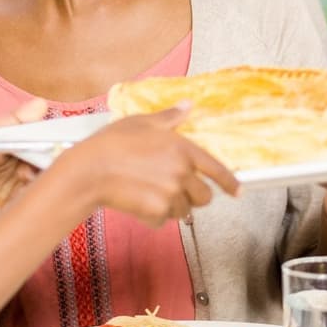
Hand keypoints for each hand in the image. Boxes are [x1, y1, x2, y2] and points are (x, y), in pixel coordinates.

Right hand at [54, 107, 239, 224]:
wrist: (89, 171)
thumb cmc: (112, 144)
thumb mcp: (143, 123)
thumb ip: (170, 117)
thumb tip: (188, 105)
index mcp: (183, 149)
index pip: (217, 170)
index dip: (230, 183)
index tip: (238, 192)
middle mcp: (182, 173)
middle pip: (204, 197)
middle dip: (193, 196)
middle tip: (171, 190)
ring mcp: (171, 194)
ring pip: (183, 211)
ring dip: (171, 207)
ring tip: (147, 192)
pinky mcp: (158, 212)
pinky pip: (164, 221)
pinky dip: (153, 217)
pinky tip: (137, 202)